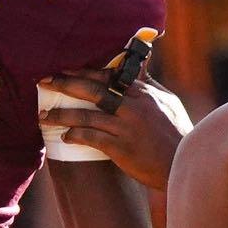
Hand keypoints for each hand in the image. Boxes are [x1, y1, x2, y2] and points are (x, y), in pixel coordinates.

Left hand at [39, 70, 188, 187]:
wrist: (183, 164)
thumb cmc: (177, 132)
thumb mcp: (168, 101)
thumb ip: (149, 83)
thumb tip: (139, 64)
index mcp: (142, 93)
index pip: (107, 76)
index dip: (82, 73)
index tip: (63, 70)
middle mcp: (132, 106)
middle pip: (92, 90)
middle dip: (65, 84)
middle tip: (44, 82)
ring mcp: (126, 127)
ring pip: (86, 116)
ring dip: (61, 115)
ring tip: (43, 115)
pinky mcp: (121, 148)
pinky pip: (91, 138)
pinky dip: (75, 135)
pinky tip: (63, 136)